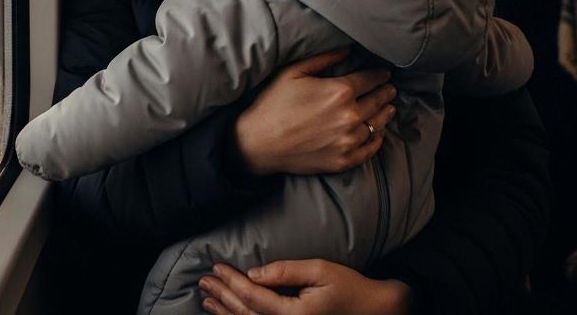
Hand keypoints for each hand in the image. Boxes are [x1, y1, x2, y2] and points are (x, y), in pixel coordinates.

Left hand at [198, 260, 410, 314]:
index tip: (216, 266)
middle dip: (222, 296)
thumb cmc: (350, 288)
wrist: (373, 313)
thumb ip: (285, 271)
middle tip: (203, 281)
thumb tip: (253, 273)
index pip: (253, 296)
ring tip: (207, 300)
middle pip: (245, 314)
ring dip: (225, 313)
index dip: (232, 281)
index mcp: (294, 314)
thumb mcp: (321, 271)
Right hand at [234, 51, 397, 175]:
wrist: (257, 143)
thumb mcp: (293, 72)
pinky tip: (379, 133)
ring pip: (378, 125)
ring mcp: (349, 141)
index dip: (379, 75)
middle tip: (391, 89)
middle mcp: (350, 116)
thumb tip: (347, 50)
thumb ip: (324, 59)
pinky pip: (370, 149)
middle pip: (377, 101)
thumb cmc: (272, 104)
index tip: (384, 73)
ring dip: (385, 114)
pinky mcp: (343, 161)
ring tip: (390, 108)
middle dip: (385, 93)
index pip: (369, 79)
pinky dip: (378, 140)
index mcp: (339, 91)